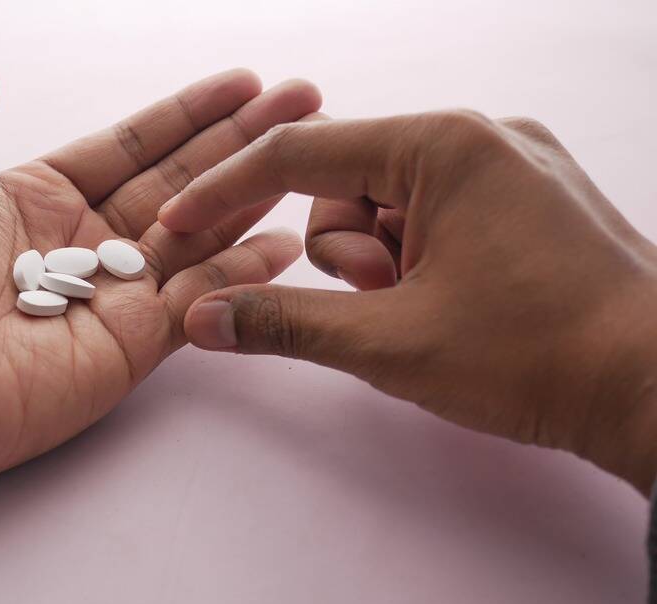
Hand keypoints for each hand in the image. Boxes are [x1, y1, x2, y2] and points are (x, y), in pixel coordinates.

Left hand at [0, 61, 320, 516]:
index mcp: (36, 200)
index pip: (131, 146)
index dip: (186, 114)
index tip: (241, 83)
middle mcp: (84, 244)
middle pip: (180, 180)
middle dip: (240, 140)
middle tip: (302, 101)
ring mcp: (113, 296)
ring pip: (199, 234)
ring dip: (253, 193)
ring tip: (308, 151)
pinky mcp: (132, 345)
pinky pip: (199, 299)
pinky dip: (243, 271)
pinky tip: (286, 239)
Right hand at [160, 111, 656, 493]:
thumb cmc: (535, 355)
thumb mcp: (391, 343)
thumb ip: (285, 324)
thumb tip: (200, 319)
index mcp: (443, 145)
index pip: (300, 154)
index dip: (227, 192)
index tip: (179, 224)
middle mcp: (479, 136)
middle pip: (347, 185)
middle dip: (346, 254)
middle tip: (389, 305)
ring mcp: (512, 164)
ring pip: (390, 207)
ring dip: (384, 265)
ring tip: (430, 313)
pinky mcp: (530, 198)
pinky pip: (437, 216)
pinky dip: (421, 262)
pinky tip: (457, 305)